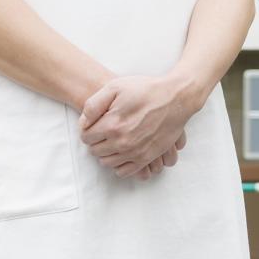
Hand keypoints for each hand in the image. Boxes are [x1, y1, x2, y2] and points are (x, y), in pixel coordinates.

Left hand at [78, 75, 194, 179]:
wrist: (175, 98)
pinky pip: (124, 171)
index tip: (94, 124)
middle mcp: (122, 142)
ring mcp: (135, 152)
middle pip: (95, 151)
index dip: (87, 130)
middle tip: (103, 131)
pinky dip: (119, 164)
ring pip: (107, 162)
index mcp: (112, 125)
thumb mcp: (115, 87)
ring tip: (112, 140)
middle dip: (95, 141)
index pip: (86, 137)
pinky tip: (122, 151)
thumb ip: (93, 105)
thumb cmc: (145, 90)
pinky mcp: (146, 158)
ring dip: (106, 153)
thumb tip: (83, 123)